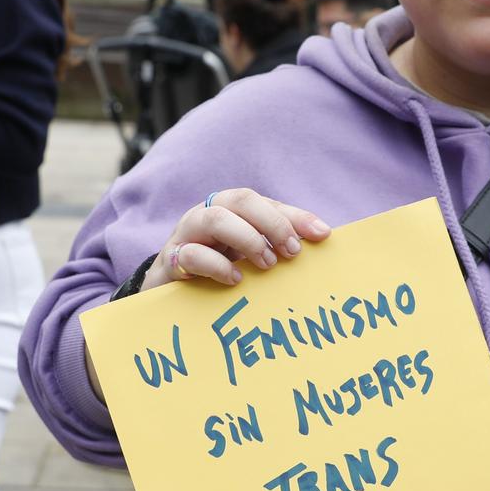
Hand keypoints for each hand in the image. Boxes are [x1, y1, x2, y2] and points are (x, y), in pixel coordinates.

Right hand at [144, 188, 331, 289]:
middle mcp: (207, 213)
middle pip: (240, 199)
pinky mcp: (171, 260)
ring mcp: (186, 234)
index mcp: (230, 209)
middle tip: (292, 252)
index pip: (267, 202)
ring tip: (266, 264)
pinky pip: (193, 254)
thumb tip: (320, 242)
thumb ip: (275, 246)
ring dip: (247, 239)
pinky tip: (236, 279)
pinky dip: (219, 266)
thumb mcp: (246, 256)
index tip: (322, 234)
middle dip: (272, 222)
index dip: (295, 216)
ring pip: (214, 218)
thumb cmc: (215, 270)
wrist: (167, 292)